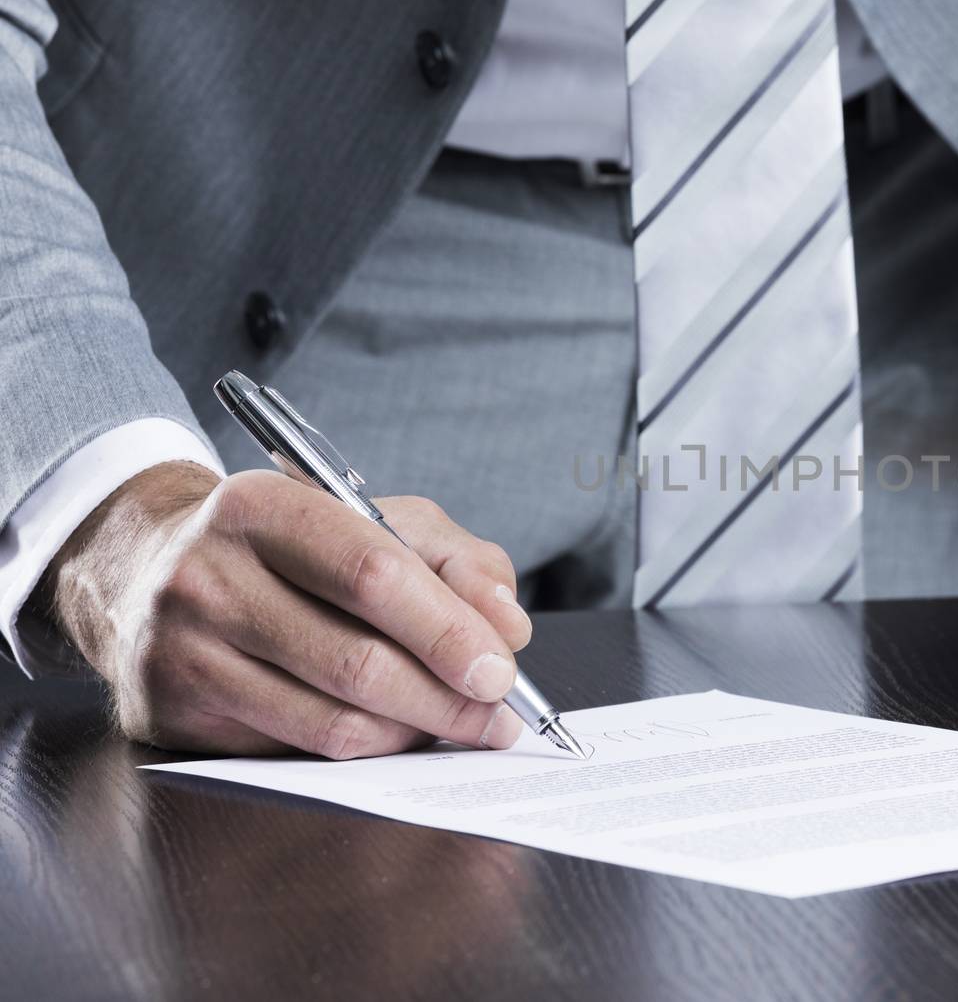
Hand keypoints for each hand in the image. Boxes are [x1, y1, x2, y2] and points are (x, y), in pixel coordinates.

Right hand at [39, 462, 534, 756]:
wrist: (148, 570)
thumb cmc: (289, 546)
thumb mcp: (374, 518)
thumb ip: (456, 561)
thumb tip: (508, 628)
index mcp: (261, 507)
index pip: (373, 574)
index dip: (448, 631)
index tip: (501, 670)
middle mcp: (208, 578)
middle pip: (357, 661)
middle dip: (447, 700)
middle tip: (497, 717)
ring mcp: (184, 652)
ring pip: (332, 723)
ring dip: (414, 734)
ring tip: (459, 727)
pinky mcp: (174, 716)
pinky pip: (298, 753)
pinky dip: (366, 752)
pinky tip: (396, 734)